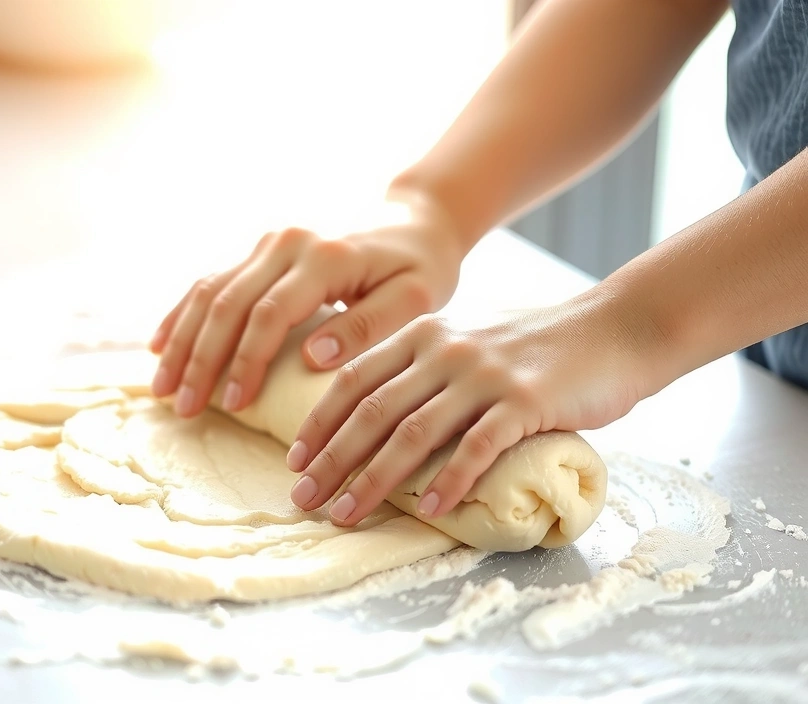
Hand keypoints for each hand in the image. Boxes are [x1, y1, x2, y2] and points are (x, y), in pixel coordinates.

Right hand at [148, 189, 465, 418]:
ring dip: (181, 340)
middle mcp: (288, 243)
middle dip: (200, 359)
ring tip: (163, 389)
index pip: (270, 313)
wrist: (414, 224)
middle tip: (183, 409)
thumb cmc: (420, 270)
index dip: (246, 361)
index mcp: (325, 257)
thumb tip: (310, 359)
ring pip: (209, 290)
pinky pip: (211, 280)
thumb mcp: (414, 300)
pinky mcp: (260, 250)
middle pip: (227, 302)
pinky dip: (183, 314)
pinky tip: (160, 346)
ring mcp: (269, 243)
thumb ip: (366, 328)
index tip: (233, 405)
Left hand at [285, 295, 655, 526]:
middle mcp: (445, 348)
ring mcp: (484, 374)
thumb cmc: (536, 348)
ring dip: (374, 479)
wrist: (614, 330)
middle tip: (304, 499)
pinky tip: (429, 508)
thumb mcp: (468, 342)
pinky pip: (477, 446)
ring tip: (346, 513)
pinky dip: (450, 480)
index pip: (355, 380)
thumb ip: (425, 368)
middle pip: (373, 411)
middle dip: (332, 459)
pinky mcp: (524, 401)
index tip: (295, 461)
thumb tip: (376, 421)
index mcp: (424, 333)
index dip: (320, 423)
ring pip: (413, 433)